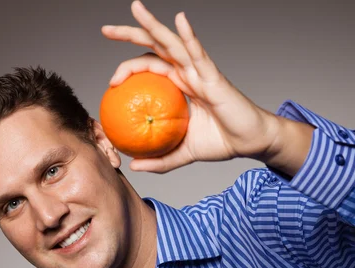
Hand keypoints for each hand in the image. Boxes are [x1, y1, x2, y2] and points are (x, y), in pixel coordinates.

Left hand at [101, 0, 280, 172]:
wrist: (248, 142)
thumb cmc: (220, 141)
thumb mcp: (182, 154)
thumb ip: (160, 160)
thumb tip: (133, 165)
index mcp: (178, 86)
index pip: (148, 67)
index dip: (127, 68)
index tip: (112, 82)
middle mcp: (186, 73)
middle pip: (155, 46)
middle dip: (130, 33)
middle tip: (105, 29)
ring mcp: (199, 72)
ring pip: (172, 43)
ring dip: (152, 24)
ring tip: (135, 7)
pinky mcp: (213, 77)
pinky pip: (199, 54)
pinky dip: (190, 36)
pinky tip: (180, 19)